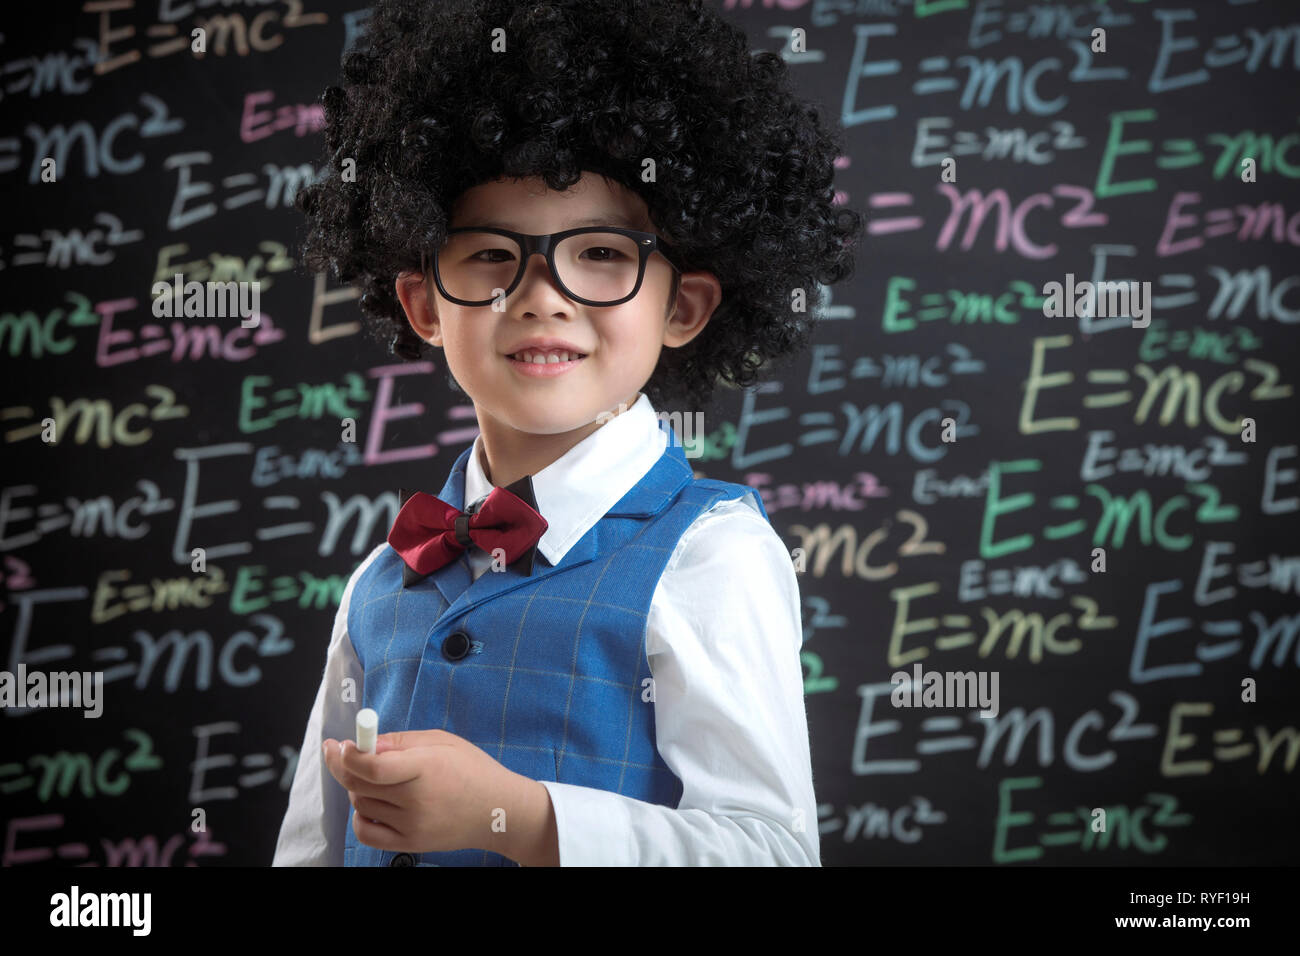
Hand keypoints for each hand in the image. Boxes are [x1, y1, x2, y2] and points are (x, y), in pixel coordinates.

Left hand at [322, 729, 527, 855]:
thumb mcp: (442, 741)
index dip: (348, 754)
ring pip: (361, 804)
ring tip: (374, 777)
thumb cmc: (472, 770)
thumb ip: (402, 741)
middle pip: (359, 784)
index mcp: (427, 767)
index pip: (373, 766)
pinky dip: (360, 816)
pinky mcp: (410, 844)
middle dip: (342, 764)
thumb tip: (366, 743)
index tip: (340, 744)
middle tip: (340, 752)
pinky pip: (366, 832)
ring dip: (357, 787)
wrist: (498, 811)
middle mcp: (417, 799)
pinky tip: (371, 803)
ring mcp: (412, 825)